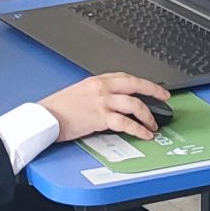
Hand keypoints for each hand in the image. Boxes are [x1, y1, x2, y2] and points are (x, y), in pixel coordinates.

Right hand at [39, 73, 169, 141]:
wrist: (44, 118)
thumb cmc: (57, 108)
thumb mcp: (79, 93)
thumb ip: (96, 94)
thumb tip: (111, 102)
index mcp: (96, 80)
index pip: (125, 76)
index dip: (142, 81)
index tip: (151, 87)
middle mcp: (102, 88)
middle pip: (135, 84)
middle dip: (154, 90)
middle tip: (164, 97)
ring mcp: (102, 102)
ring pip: (134, 103)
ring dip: (148, 115)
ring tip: (153, 124)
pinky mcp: (100, 118)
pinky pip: (126, 122)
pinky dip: (138, 129)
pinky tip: (144, 134)